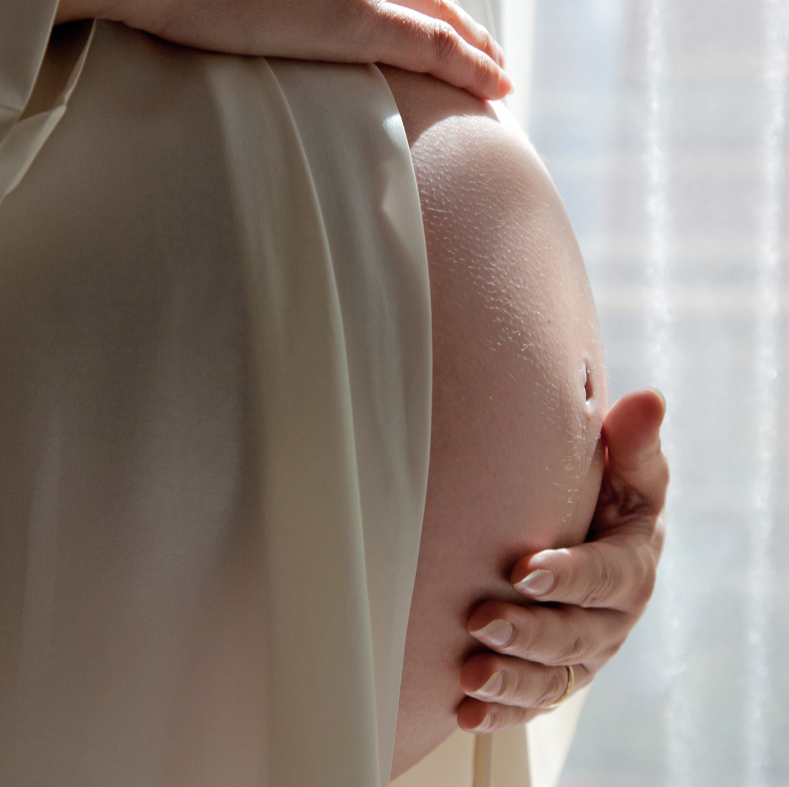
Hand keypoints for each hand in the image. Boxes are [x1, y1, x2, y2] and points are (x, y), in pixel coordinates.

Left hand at [456, 388, 667, 730]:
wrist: (602, 537)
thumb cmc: (613, 495)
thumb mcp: (630, 469)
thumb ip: (633, 441)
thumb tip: (646, 399)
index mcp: (633, 565)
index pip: (605, 576)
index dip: (568, 576)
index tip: (523, 568)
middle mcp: (612, 619)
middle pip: (574, 636)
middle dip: (528, 631)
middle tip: (481, 620)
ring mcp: (584, 653)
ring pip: (552, 678)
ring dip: (510, 680)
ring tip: (469, 675)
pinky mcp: (557, 673)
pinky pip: (534, 703)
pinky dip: (501, 712)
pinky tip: (465, 711)